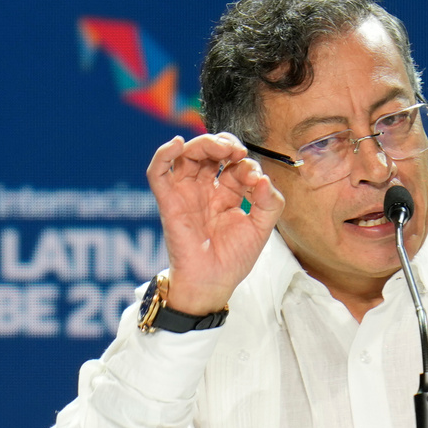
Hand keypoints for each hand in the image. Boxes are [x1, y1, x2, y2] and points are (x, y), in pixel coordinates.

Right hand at [146, 133, 284, 314]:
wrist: (212, 283)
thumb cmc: (233, 259)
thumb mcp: (261, 229)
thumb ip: (269, 203)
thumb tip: (264, 179)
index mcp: (227, 192)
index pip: (235, 163)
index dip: (246, 163)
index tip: (256, 180)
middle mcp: (205, 188)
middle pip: (209, 151)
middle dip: (224, 144)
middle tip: (236, 153)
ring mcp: (185, 192)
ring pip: (186, 154)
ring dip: (203, 143)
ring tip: (219, 149)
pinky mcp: (168, 201)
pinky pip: (157, 172)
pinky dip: (163, 154)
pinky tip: (176, 144)